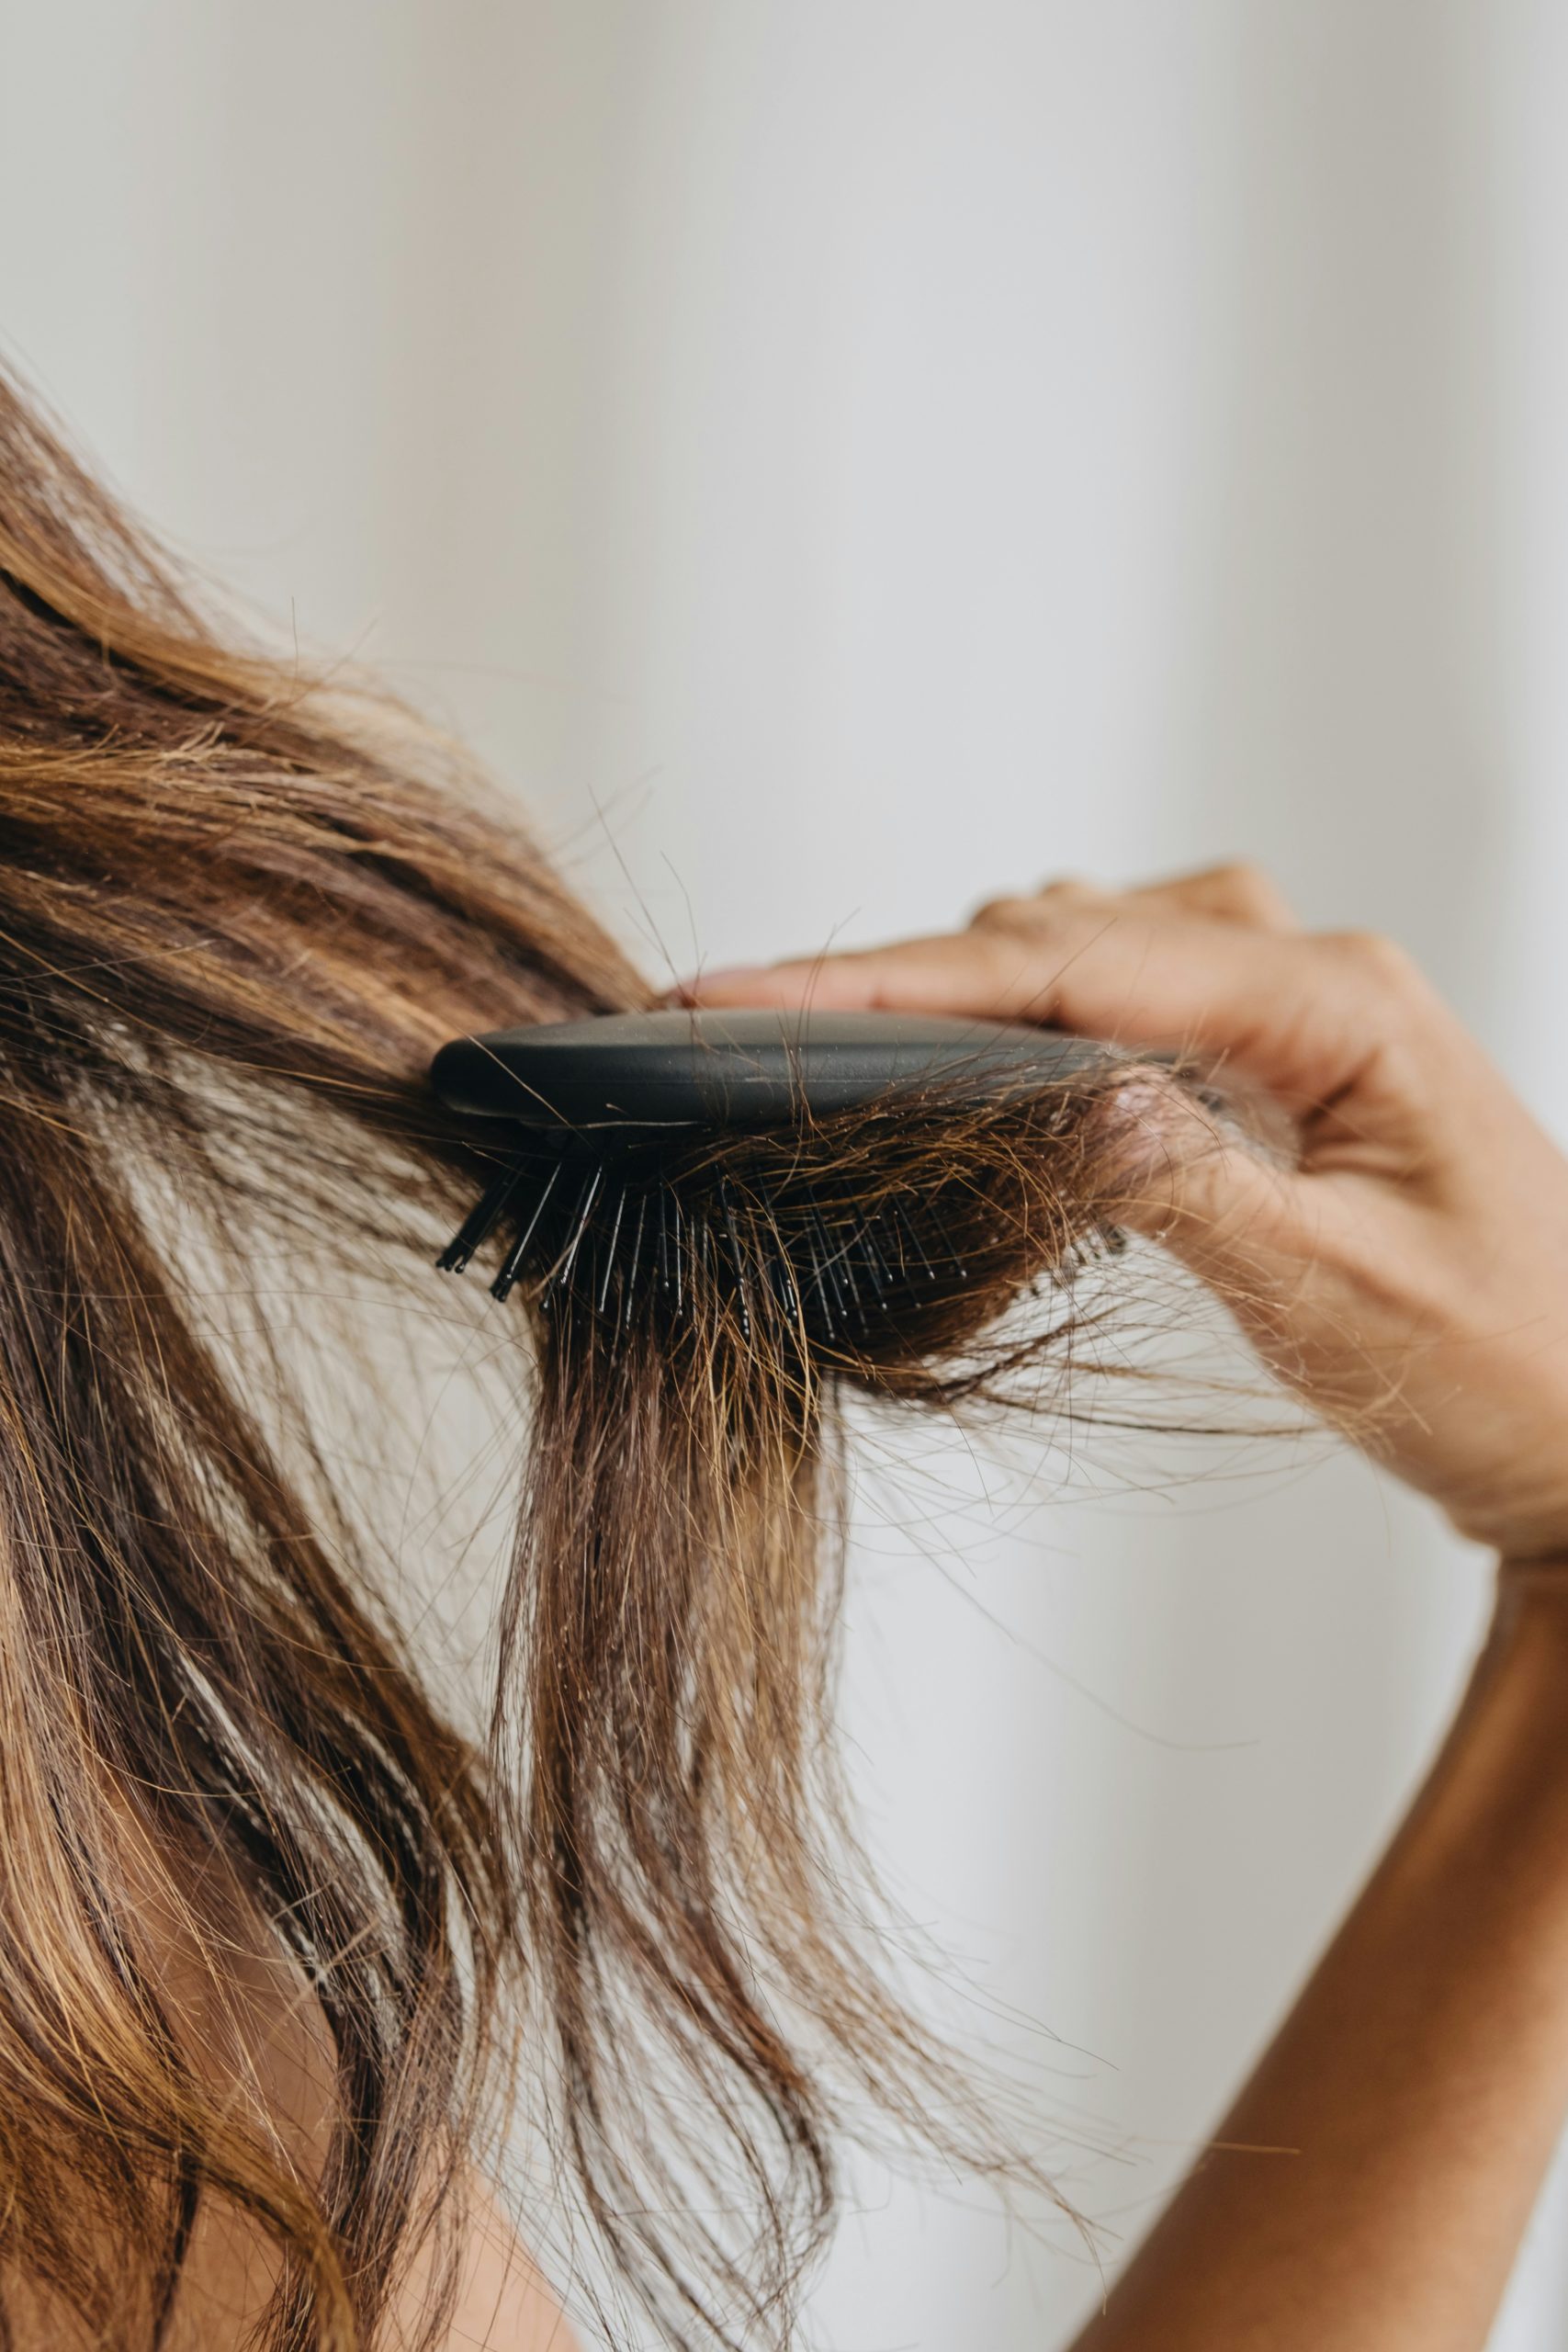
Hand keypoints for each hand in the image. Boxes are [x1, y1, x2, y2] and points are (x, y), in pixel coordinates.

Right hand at [680, 864, 1567, 1561]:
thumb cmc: (1507, 1366)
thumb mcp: (1340, 1294)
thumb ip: (1190, 1186)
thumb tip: (1047, 1098)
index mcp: (1336, 1001)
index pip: (1065, 963)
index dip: (885, 979)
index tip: (738, 994)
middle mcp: (1309, 971)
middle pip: (1055, 933)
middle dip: (894, 983)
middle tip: (742, 1041)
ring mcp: (1292, 1003)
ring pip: (1080, 948)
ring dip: (962, 999)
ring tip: (833, 1063)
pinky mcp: (1272, 1053)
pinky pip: (1119, 995)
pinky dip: (1027, 1028)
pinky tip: (975, 1088)